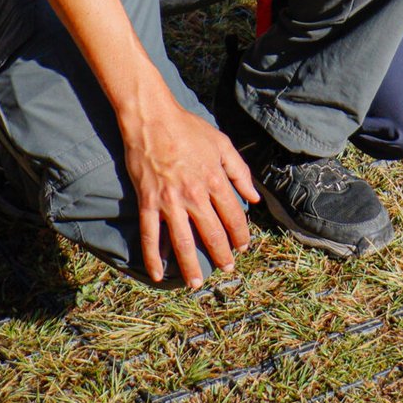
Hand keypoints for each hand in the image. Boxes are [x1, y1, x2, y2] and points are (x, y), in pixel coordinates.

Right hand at [119, 79, 259, 289]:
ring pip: (183, 242)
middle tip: (226, 267)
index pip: (233, 217)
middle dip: (221, 255)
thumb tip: (254, 198)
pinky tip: (158, 275)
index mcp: (215, 180)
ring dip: (191, 266)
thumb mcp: (222, 144)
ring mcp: (170, 201)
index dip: (240, 235)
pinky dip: (153, 258)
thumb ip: (240, 172)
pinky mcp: (148, 202)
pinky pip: (150, 235)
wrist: (153, 118)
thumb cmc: (188, 128)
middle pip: (212, 233)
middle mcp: (195, 195)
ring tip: (196, 283)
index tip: (242, 246)